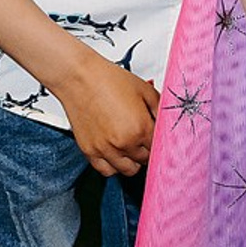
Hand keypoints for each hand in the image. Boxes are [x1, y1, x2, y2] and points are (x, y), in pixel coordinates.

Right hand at [54, 50, 158, 176]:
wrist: (78, 76)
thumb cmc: (107, 79)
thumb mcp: (144, 89)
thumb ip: (160, 109)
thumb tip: (167, 122)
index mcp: (140, 128)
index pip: (159, 148)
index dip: (160, 142)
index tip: (157, 138)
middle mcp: (123, 142)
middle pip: (145, 160)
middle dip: (147, 150)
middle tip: (143, 138)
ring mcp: (105, 149)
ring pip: (128, 170)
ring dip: (132, 160)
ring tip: (130, 147)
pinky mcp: (89, 150)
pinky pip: (106, 170)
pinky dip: (113, 165)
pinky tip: (115, 153)